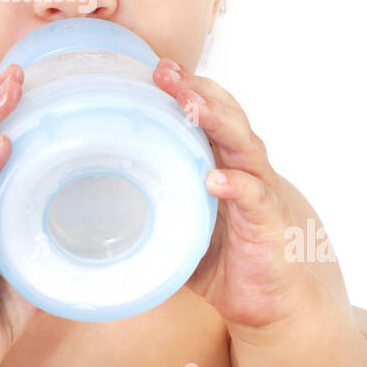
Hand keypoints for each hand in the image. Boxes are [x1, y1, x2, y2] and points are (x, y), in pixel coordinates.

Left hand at [152, 58, 349, 340]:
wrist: (275, 299)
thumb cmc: (228, 254)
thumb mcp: (181, 228)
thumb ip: (150, 209)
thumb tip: (92, 206)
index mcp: (223, 159)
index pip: (208, 111)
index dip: (185, 87)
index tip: (155, 67)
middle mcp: (244, 165)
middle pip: (224, 115)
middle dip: (194, 90)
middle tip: (164, 71)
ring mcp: (260, 189)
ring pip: (242, 144)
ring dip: (216, 122)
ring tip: (190, 106)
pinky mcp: (269, 221)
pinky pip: (254, 197)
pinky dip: (236, 186)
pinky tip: (215, 180)